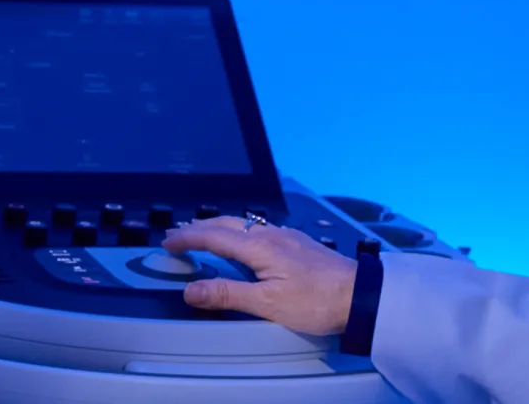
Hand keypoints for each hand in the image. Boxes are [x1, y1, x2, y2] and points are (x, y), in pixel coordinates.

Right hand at [159, 215, 358, 335]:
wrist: (361, 295)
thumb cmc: (318, 300)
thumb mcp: (268, 304)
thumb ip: (228, 295)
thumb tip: (191, 290)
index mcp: (259, 247)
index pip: (213, 236)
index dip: (187, 238)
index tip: (168, 242)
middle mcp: (271, 235)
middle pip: (227, 224)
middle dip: (199, 227)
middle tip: (178, 235)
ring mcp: (287, 237)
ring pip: (244, 225)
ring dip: (219, 228)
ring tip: (204, 235)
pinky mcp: (298, 244)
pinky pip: (259, 230)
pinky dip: (239, 233)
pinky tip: (244, 243)